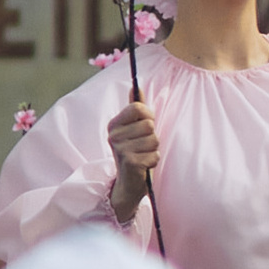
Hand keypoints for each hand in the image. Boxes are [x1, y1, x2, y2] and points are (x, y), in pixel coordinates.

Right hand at [105, 100, 158, 216]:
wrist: (128, 183)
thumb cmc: (134, 153)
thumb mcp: (133, 129)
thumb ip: (135, 108)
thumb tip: (136, 86)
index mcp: (114, 124)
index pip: (138, 107)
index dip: (148, 116)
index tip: (144, 126)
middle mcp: (114, 135)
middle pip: (149, 125)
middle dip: (152, 137)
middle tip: (142, 146)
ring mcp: (120, 149)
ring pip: (154, 140)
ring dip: (153, 150)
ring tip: (143, 156)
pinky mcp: (130, 162)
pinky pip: (154, 155)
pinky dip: (153, 161)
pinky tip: (143, 165)